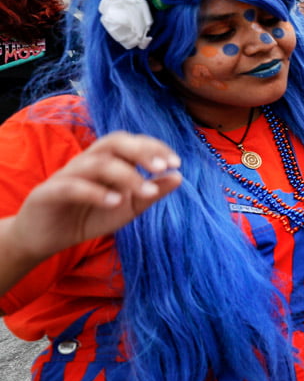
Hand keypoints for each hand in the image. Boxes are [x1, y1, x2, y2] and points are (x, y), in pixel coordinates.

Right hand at [3, 133, 182, 262]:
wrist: (47, 238)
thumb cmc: (90, 216)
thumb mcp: (128, 207)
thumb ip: (152, 192)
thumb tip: (179, 176)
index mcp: (107, 160)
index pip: (132, 142)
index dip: (154, 148)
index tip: (176, 163)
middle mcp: (87, 161)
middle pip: (114, 142)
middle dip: (141, 151)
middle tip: (162, 167)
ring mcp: (66, 175)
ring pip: (97, 163)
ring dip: (126, 175)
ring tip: (146, 191)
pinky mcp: (48, 193)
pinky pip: (72, 186)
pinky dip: (96, 192)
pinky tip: (115, 202)